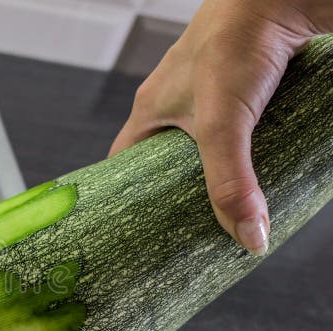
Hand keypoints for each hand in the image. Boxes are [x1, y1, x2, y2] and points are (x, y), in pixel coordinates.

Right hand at [110, 0, 331, 254]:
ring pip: (202, 144)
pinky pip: (236, 127)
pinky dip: (245, 149)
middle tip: (187, 228)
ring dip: (213, 172)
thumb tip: (249, 238)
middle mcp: (175, 101)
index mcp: (150, 109)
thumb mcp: (222, 124)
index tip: (131, 228)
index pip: (121, 162)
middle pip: (163, 158)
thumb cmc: (234, 40)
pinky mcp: (245, 83)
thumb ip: (231, 183)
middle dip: (174, 192)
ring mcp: (210, 92)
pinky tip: (261, 167)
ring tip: (226, 206)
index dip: (121, 196)